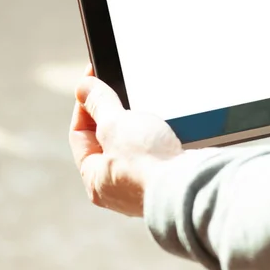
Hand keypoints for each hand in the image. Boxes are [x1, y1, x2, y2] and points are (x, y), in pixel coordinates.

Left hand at [69, 66, 182, 216]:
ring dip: (137, 123)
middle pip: (106, 138)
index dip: (84, 104)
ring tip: (144, 108)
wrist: (190, 182)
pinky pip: (154, 149)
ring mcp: (142, 183)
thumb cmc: (147, 161)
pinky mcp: (166, 176)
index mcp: (94, 178)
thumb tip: (82, 87)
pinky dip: (156, 135)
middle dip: (112, 113)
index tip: (93, 83)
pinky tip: (163, 124)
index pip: (79, 133)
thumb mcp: (115, 123)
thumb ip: (98, 103)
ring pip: (132, 143)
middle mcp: (116, 186)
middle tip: (118, 91)